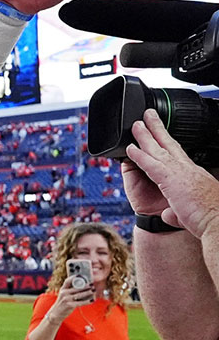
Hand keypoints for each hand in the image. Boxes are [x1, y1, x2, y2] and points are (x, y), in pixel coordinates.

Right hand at [49, 277, 95, 321]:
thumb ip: (70, 291)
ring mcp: (66, 299)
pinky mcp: (69, 305)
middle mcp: (64, 293)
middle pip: (76, 288)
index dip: (73, 277)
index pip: (67, 281)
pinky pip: (80, 302)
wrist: (56, 313)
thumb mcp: (64, 295)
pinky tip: (92, 300)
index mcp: (62, 289)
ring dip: (88, 292)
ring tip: (93, 290)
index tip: (80, 275)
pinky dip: (87, 301)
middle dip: (85, 286)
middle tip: (92, 284)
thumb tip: (82, 287)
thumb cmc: (62, 303)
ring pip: (79, 295)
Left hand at [126, 109, 218, 235]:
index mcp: (196, 175)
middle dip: (158, 129)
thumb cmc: (208, 220)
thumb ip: (175, 210)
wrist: (217, 223)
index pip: (180, 155)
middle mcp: (189, 170)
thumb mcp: (190, 211)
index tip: (162, 136)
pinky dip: (139, 155)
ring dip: (145, 135)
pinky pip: (150, 164)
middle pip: (170, 144)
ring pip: (158, 149)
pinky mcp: (170, 180)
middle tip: (149, 116)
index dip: (169, 144)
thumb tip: (168, 213)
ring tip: (136, 124)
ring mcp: (180, 173)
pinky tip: (129, 148)